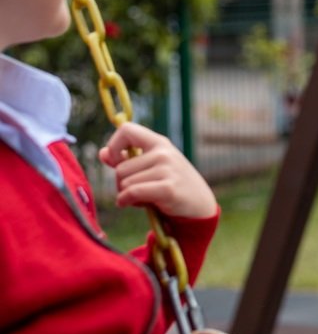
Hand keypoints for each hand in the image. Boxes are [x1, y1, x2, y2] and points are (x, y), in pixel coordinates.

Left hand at [99, 122, 217, 218]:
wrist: (199, 204)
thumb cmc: (172, 183)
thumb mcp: (153, 166)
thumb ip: (128, 159)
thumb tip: (102, 153)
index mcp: (159, 142)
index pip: (127, 129)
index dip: (114, 145)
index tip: (118, 161)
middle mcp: (163, 152)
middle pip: (120, 168)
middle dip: (121, 183)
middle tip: (136, 190)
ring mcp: (167, 169)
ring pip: (124, 183)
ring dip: (125, 195)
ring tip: (142, 197)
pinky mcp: (167, 188)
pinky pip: (131, 192)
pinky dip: (125, 201)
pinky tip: (129, 204)